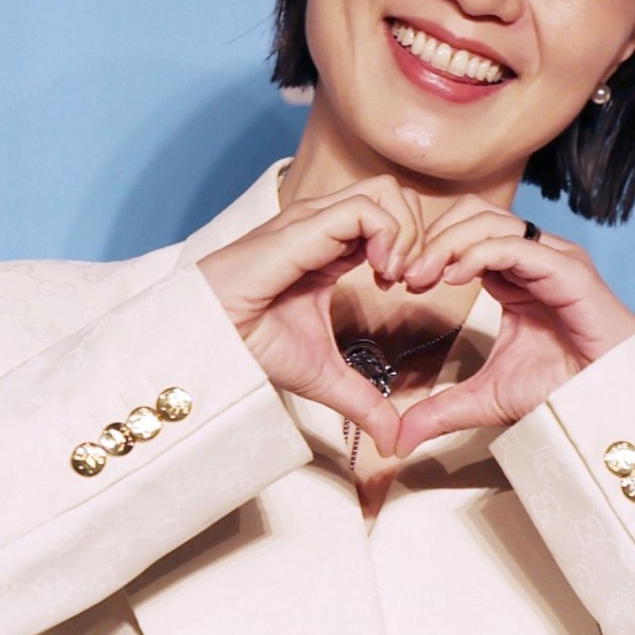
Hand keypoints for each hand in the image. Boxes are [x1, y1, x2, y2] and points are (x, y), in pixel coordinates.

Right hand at [198, 177, 425, 457]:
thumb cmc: (254, 348)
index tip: (413, 291)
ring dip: (408, 234)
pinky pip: (366, 208)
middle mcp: (327, 225)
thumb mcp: (325, 378)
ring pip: (389, 192)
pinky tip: (380, 275)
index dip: (418, 250)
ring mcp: (316, 220)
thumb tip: (394, 443)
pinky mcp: (304, 227)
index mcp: (333, 248)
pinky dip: (389, 236)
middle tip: (413, 283)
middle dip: (423, 236)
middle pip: (399, 195)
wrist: (212, 344)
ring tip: (397, 278)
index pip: (394, 219)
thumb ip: (365, 403)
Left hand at [396, 199, 634, 455]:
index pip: (465, 233)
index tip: (398, 280)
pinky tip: (453, 278)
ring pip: (491, 221)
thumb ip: (440, 409)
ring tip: (422, 277)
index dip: (428, 248)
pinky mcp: (570, 271)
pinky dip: (478, 253)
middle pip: (474, 214)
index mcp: (515, 274)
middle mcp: (535, 257)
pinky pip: (517, 245)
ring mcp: (554, 259)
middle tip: (405, 275)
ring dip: (448, 243)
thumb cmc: (559, 394)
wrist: (604, 408)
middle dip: (433, 237)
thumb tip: (398, 439)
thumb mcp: (484, 399)